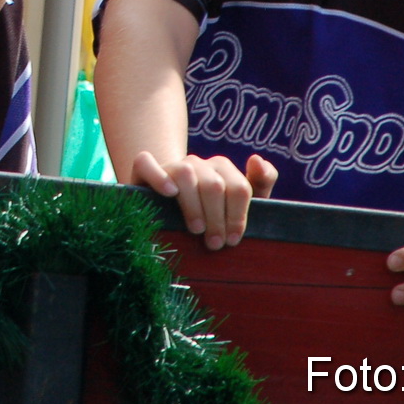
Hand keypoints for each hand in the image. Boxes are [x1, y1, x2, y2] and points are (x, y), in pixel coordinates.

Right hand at [132, 149, 276, 250]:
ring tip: (196, 230)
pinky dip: (159, 176)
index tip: (233, 240)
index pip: (238, 187)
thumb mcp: (236, 204)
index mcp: (222, 169)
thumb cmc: (207, 212)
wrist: (167, 209)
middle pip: (214, 185)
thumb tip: (257, 159)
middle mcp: (198, 163)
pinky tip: (169, 193)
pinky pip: (147, 162)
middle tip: (214, 244)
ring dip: (193, 206)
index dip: (237, 216)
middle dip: (217, 218)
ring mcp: (172, 165)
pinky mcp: (144, 169)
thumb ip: (260, 183)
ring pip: (186, 174)